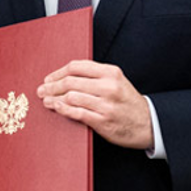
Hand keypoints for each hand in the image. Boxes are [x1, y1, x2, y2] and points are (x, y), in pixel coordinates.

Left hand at [37, 59, 153, 150]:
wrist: (148, 124)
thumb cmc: (127, 102)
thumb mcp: (116, 82)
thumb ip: (95, 77)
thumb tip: (65, 77)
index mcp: (111, 72)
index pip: (77, 66)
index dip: (58, 72)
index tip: (49, 78)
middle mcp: (108, 86)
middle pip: (71, 81)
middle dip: (52, 86)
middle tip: (42, 90)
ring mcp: (106, 104)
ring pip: (71, 97)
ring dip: (54, 98)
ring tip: (46, 100)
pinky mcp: (103, 121)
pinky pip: (77, 113)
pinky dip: (63, 109)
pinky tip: (56, 107)